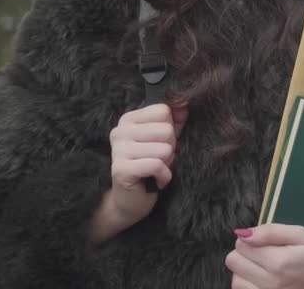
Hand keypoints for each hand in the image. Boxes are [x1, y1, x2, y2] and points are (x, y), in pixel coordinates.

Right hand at [87, 102, 187, 244]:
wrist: (131, 201)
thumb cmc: (149, 168)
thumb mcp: (163, 141)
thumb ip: (174, 121)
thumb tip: (185, 102)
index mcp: (128, 120)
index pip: (163, 111)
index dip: (170, 130)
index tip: (160, 144)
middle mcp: (120, 131)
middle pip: (166, 130)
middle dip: (170, 149)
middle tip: (159, 161)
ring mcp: (118, 150)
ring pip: (164, 149)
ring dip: (166, 164)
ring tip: (156, 171)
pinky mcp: (121, 169)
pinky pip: (156, 165)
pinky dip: (163, 176)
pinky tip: (156, 181)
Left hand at [225, 224, 303, 288]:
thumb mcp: (302, 234)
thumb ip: (272, 232)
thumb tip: (243, 233)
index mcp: (278, 262)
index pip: (240, 245)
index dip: (251, 238)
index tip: (267, 241)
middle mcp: (270, 283)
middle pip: (234, 263)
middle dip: (245, 253)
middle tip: (266, 252)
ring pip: (236, 281)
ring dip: (245, 271)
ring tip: (265, 267)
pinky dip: (249, 285)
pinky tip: (264, 280)